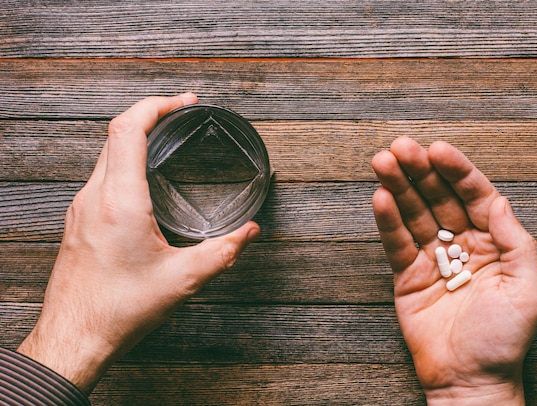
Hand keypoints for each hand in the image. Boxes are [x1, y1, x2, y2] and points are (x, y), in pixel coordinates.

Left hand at [18, 94, 259, 393]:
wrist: (74, 336)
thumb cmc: (118, 310)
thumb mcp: (182, 280)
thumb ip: (223, 252)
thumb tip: (249, 232)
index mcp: (119, 202)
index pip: (129, 129)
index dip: (157, 106)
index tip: (184, 102)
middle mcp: (95, 198)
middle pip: (115, 133)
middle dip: (150, 114)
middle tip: (181, 113)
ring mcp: (82, 208)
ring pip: (106, 153)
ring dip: (135, 136)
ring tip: (167, 138)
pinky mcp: (79, 221)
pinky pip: (101, 174)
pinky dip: (124, 160)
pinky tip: (144, 177)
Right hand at [372, 137, 536, 404]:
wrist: (469, 379)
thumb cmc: (503, 340)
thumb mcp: (528, 290)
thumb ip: (518, 242)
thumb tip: (501, 201)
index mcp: (493, 243)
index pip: (473, 196)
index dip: (456, 171)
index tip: (438, 149)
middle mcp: (460, 245)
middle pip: (437, 198)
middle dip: (419, 171)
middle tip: (400, 147)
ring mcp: (431, 259)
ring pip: (412, 214)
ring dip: (397, 186)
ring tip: (382, 161)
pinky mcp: (406, 276)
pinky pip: (395, 243)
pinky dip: (387, 221)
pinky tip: (380, 198)